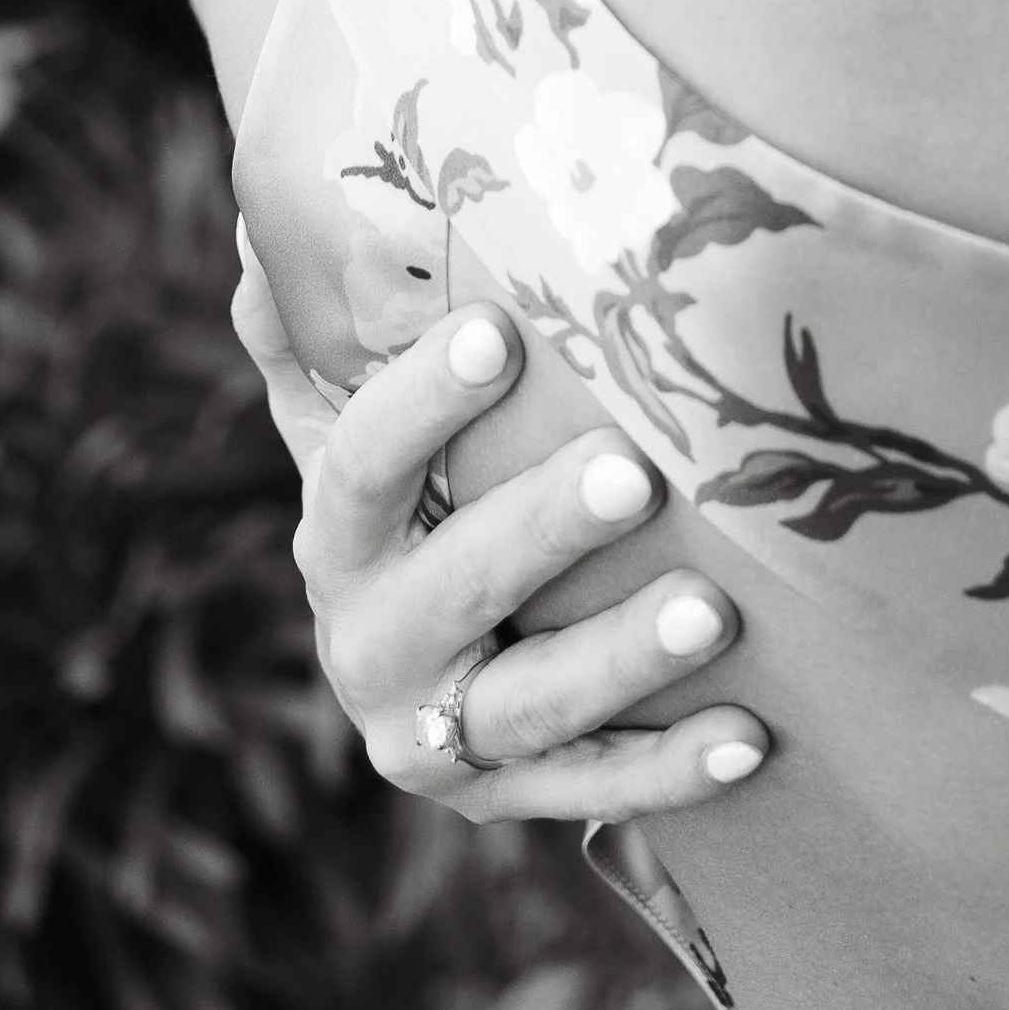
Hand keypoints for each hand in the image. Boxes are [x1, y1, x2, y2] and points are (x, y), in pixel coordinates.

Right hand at [236, 227, 769, 823]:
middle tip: (634, 472)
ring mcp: (434, 733)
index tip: (499, 333)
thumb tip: (258, 211)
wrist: (415, 660)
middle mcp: (370, 641)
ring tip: (712, 610)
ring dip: (620, 659)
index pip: (362, 462)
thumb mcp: (342, 409)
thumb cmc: (410, 487)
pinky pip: (591, 791)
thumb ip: (310, 319)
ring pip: (529, 707)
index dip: (422, 400)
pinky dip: (670, 771)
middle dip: (541, 530)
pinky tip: (750, 738)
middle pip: (453, 587)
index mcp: (337, 535)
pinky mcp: (502, 798)